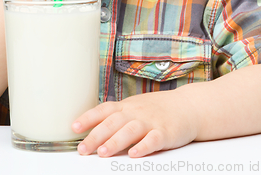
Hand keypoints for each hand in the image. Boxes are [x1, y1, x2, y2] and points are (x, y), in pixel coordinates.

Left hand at [71, 89, 199, 157]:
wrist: (187, 106)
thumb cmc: (158, 109)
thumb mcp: (134, 107)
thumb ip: (116, 117)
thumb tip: (91, 128)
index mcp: (126, 107)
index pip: (103, 110)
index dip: (88, 118)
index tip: (73, 127)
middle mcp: (136, 112)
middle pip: (113, 122)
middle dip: (96, 136)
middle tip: (83, 149)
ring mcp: (150, 121)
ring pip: (130, 130)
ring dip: (115, 141)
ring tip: (103, 153)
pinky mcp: (165, 132)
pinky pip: (153, 139)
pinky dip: (143, 146)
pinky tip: (135, 154)